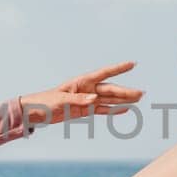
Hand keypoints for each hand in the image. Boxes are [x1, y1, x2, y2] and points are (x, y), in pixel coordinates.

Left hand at [21, 61, 143, 127]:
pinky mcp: (84, 110)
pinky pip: (102, 110)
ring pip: (109, 100)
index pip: (104, 73)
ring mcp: (86, 100)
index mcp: (81, 82)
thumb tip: (95, 100)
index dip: (118, 68)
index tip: (133, 64)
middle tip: (142, 94)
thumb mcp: (61, 101)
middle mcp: (87, 89)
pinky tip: (124, 109)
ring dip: (123, 100)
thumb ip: (79, 100)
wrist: (35, 112)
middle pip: (110, 90)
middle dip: (126, 91)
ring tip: (138, 100)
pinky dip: (113, 110)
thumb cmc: (45, 102)